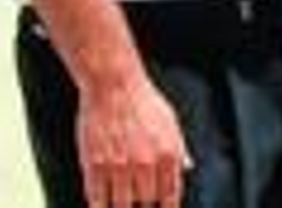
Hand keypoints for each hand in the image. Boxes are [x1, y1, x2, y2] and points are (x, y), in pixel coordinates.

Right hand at [76, 72, 189, 207]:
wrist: (114, 86)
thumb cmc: (143, 101)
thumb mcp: (171, 122)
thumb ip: (179, 149)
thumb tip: (187, 167)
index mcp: (167, 154)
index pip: (170, 196)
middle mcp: (145, 164)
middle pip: (146, 203)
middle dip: (144, 206)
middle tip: (140, 203)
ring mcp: (118, 167)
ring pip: (122, 205)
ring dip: (122, 207)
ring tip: (122, 204)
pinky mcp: (94, 166)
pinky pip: (96, 199)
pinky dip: (100, 206)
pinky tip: (102, 205)